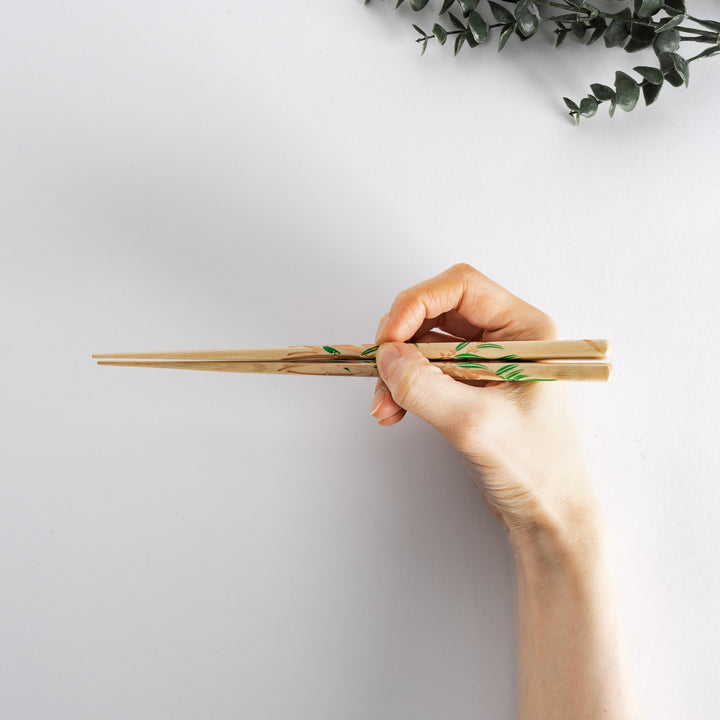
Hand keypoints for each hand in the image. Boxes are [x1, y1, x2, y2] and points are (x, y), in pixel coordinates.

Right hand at [371, 263, 601, 549]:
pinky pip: (425, 370)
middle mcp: (505, 338)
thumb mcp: (474, 424)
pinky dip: (403, 386)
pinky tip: (392, 411)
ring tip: (384, 406)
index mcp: (524, 330)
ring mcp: (485, 362)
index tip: (388, 339)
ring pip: (425, 342)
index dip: (416, 303)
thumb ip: (424, 386)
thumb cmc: (534, 469)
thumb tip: (385, 356)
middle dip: (401, 340)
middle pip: (437, 311)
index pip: (460, 287)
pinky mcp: (469, 386)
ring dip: (398, 368)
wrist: (548, 516)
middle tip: (381, 370)